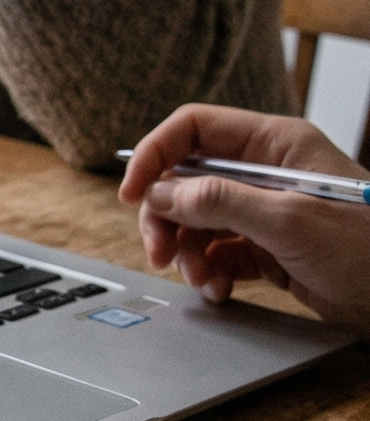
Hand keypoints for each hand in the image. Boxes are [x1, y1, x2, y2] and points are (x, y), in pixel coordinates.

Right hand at [118, 104, 369, 331]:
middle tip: (159, 253)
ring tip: (200, 279)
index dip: (155, 155)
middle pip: (186, 180)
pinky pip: (219, 252)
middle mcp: (266, 171)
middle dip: (167, 216)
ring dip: (188, 251)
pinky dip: (210, 271)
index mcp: (274, 144)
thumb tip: (161, 192)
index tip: (131, 192)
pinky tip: (220, 290)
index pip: (194, 130)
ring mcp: (266, 210)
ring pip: (197, 220)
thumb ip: (219, 201)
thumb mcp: (289, 220)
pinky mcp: (270, 247)